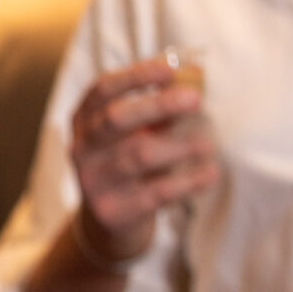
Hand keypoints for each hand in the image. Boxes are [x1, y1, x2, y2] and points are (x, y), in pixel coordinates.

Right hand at [68, 56, 218, 261]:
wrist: (109, 221)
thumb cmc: (129, 163)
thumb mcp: (136, 133)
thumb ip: (159, 109)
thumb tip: (195, 75)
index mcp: (84, 120)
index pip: (103, 89)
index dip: (135, 76)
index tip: (169, 70)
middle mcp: (82, 148)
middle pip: (116, 119)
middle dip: (158, 106)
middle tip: (196, 100)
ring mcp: (93, 180)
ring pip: (139, 156)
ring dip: (180, 146)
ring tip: (207, 145)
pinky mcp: (113, 210)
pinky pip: (156, 192)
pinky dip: (188, 181)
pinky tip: (210, 174)